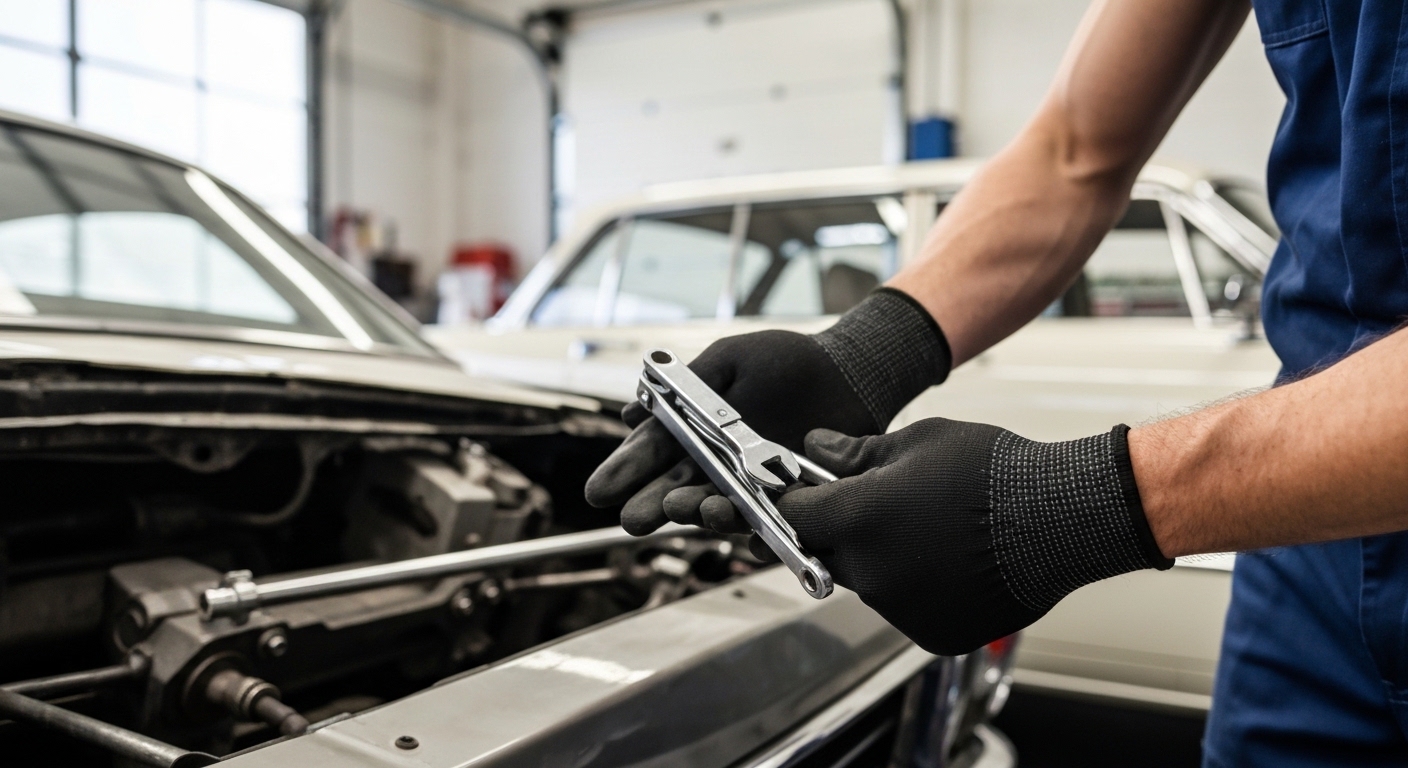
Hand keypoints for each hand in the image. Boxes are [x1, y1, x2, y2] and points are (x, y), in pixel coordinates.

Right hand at [584, 329, 878, 534]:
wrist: (846, 374)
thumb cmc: (785, 361)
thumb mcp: (729, 359)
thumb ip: (688, 384)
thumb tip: (633, 412)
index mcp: (693, 433)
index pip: (651, 455)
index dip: (625, 472)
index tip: (599, 491)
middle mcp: (715, 466)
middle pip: (676, 489)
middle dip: (653, 504)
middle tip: (632, 519)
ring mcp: (752, 486)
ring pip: (717, 507)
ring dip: (698, 512)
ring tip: (684, 512)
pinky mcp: (788, 501)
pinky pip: (768, 520)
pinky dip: (754, 526)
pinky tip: (742, 527)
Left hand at [777, 419, 1171, 654]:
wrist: (1060, 519)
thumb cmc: (991, 472)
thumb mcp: (917, 441)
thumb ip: (856, 453)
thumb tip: (816, 449)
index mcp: (856, 519)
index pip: (794, 516)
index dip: (798, 500)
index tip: (807, 492)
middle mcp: (870, 572)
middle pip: (826, 554)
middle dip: (839, 532)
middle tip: (877, 507)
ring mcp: (900, 610)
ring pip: (868, 584)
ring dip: (881, 560)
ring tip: (928, 530)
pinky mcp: (931, 635)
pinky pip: (906, 610)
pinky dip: (916, 589)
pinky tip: (950, 562)